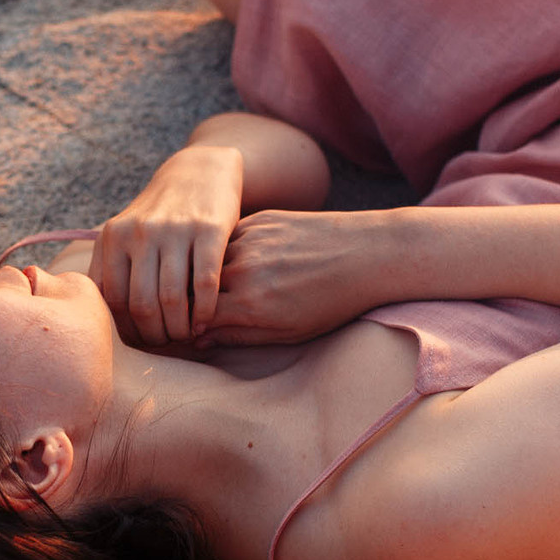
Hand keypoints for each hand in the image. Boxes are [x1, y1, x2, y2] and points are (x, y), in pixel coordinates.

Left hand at [95, 145, 242, 344]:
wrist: (199, 171)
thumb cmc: (158, 215)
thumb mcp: (124, 233)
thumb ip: (109, 269)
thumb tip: (96, 320)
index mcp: (113, 237)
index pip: (113, 300)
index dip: (127, 330)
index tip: (141, 341)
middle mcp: (140, 232)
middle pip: (142, 305)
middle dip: (154, 335)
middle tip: (165, 343)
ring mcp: (175, 230)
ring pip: (173, 298)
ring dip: (179, 328)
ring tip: (184, 335)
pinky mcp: (209, 229)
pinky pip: (205, 283)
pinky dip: (204, 311)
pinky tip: (205, 320)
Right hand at [197, 209, 385, 345]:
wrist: (368, 254)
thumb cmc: (332, 301)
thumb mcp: (288, 333)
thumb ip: (241, 336)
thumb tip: (202, 339)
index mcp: (248, 305)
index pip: (196, 317)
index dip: (192, 325)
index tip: (196, 330)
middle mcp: (242, 271)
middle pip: (197, 288)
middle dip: (195, 300)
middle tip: (206, 308)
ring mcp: (249, 241)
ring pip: (209, 261)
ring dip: (210, 274)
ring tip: (226, 285)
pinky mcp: (259, 220)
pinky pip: (228, 239)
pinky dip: (228, 252)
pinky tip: (245, 261)